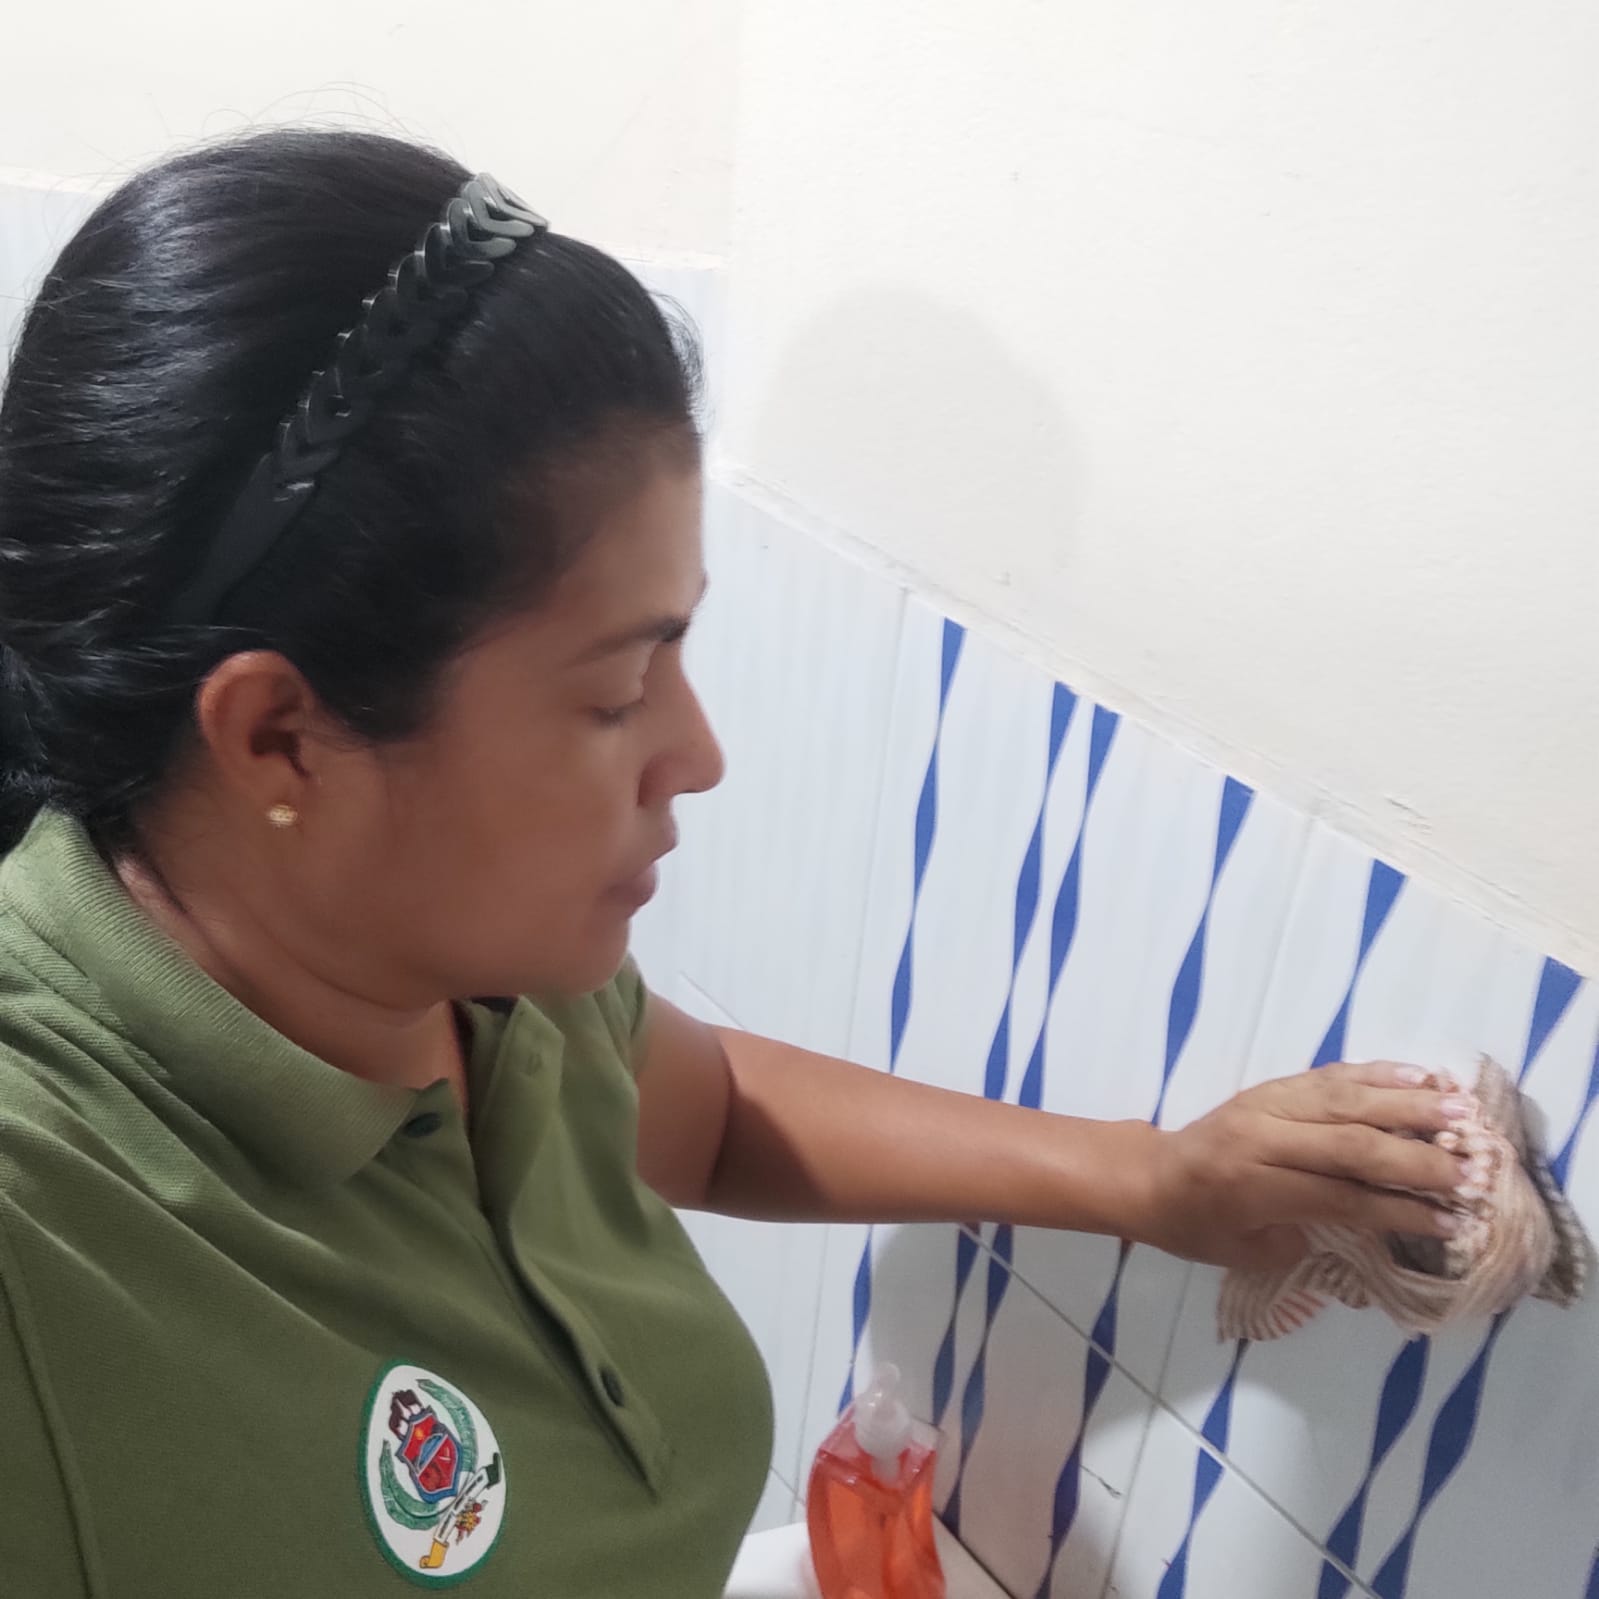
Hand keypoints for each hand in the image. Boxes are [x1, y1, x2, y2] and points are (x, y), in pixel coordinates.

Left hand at [1128, 1060, 1471, 1270]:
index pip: (1340, 1197)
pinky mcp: (1271, 1085)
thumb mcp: (1247, 1252)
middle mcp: (1262, 1138)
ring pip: (1345, 1099)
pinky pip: (1329, 1075)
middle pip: (1351, 1143)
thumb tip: (1373, 1220)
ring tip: (1463, 1113)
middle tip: (1472, 1172)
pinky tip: (1418, 1075)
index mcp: (1253, 1187)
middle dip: (1416, 1159)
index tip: (1451, 1221)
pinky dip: (1376, 1074)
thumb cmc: (1199, 1226)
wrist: (1150, 1175)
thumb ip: (1307, 1235)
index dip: (1398, 1211)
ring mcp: (1267, 1104)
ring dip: (1408, 1105)